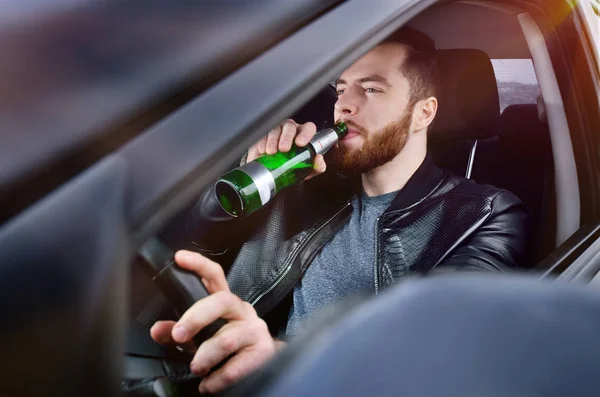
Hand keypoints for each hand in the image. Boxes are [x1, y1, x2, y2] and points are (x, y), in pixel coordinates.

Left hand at [150, 250, 276, 393]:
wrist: (261, 365)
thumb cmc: (227, 348)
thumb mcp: (201, 336)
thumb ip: (178, 331)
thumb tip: (158, 330)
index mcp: (225, 303)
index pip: (214, 276)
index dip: (198, 264)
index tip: (179, 258)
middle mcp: (242, 311)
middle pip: (222, 301)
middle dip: (197, 317)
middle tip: (179, 335)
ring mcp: (255, 330)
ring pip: (227, 339)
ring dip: (205, 356)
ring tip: (196, 367)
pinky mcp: (263, 352)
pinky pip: (237, 365)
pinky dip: (218, 378)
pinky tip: (209, 384)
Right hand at [246, 119, 325, 178]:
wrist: (273, 174)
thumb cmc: (292, 168)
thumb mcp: (306, 171)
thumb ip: (317, 167)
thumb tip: (319, 159)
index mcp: (304, 136)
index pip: (308, 128)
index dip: (306, 133)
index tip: (300, 143)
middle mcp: (291, 131)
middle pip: (290, 126)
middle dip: (287, 137)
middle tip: (284, 149)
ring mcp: (276, 131)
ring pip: (276, 128)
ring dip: (273, 140)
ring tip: (272, 152)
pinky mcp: (263, 135)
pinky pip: (263, 133)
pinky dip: (263, 142)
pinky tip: (263, 150)